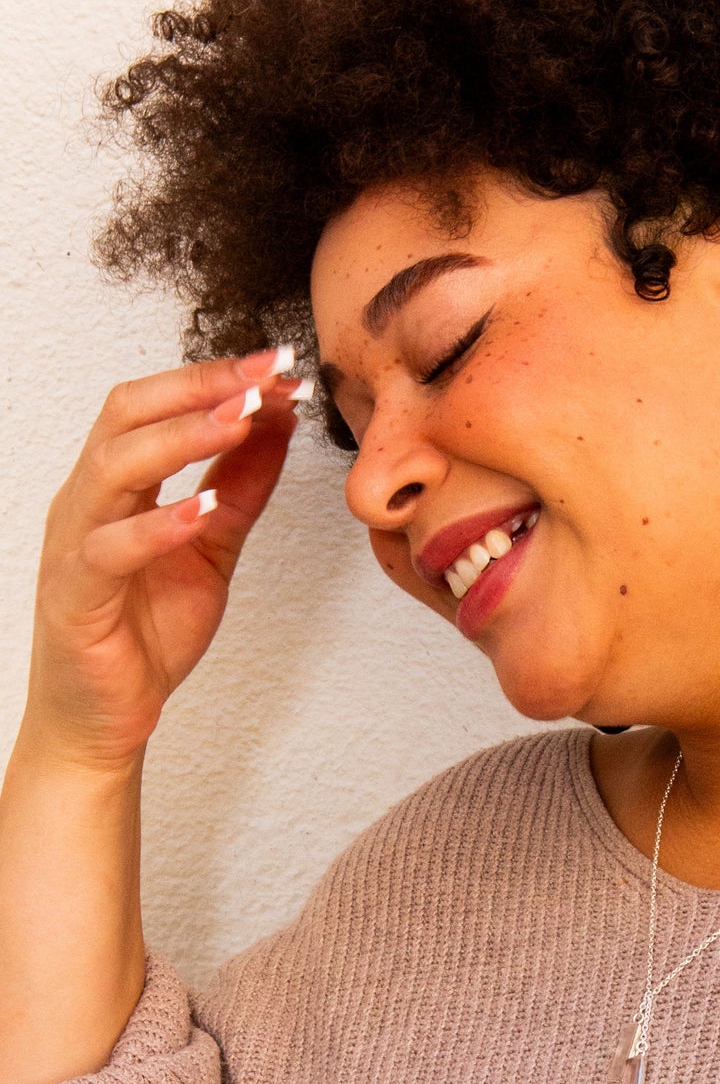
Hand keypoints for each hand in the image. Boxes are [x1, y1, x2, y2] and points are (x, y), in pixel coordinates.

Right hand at [21, 347, 308, 770]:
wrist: (106, 718)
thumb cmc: (145, 631)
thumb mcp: (212, 545)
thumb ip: (239, 486)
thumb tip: (279, 421)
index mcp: (116, 484)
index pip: (154, 404)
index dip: (214, 378)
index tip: (280, 365)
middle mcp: (87, 501)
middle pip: (127, 415)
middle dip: (200, 387)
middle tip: (267, 375)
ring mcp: (75, 545)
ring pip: (115, 468)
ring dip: (182, 437)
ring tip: (242, 419)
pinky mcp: (76, 596)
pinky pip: (110, 549)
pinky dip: (156, 525)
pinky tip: (200, 510)